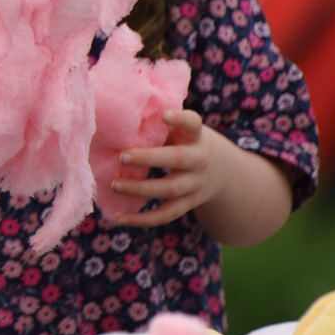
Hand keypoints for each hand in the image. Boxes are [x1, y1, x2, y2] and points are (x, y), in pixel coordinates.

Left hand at [110, 108, 232, 226]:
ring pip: (169, 189)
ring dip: (140, 189)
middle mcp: (198, 159)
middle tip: (121, 156)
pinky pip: (167, 214)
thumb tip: (114, 123)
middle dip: (148, 158)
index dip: (179, 118)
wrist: (220, 170)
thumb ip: (156, 127)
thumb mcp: (179, 131)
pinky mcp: (188, 203)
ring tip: (114, 184)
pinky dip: (144, 219)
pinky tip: (121, 218)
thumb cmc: (183, 142)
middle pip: (176, 159)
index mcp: (195, 136)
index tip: (164, 115)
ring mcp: (195, 184)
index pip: (192, 123)